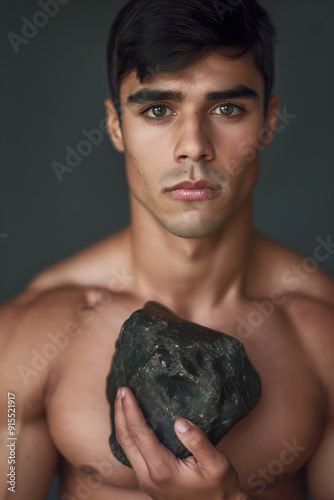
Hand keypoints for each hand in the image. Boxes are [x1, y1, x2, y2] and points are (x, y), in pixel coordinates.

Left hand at [114, 387, 248, 499]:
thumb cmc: (219, 487)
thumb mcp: (217, 464)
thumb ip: (199, 442)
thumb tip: (180, 421)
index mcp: (162, 469)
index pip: (138, 433)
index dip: (130, 410)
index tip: (126, 390)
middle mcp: (148, 476)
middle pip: (125, 439)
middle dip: (120, 412)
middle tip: (121, 389)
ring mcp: (146, 480)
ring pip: (125, 447)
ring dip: (122, 422)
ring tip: (122, 401)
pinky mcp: (148, 480)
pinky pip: (132, 452)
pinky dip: (129, 433)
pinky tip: (132, 422)